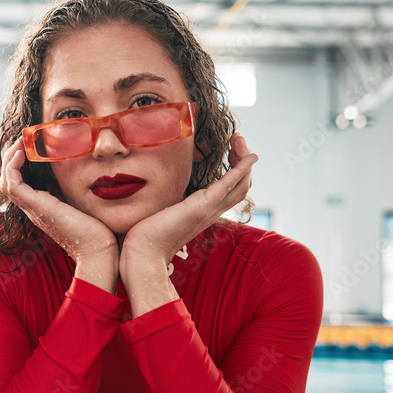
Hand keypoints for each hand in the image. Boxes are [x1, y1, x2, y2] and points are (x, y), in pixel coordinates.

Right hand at [1, 138, 118, 291]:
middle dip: (12, 156)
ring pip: (7, 180)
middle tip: (23, 138)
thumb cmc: (100, 232)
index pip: (21, 182)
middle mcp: (34, 208)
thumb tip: (93, 170)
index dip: (21, 161)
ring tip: (21, 141)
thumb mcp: (88, 204)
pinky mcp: (35, 207)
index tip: (31, 144)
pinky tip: (22, 152)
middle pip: (9, 179)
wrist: (99, 252)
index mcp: (43, 207)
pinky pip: (12, 183)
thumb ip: (83, 189)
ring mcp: (32, 208)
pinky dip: (12, 166)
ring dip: (10, 157)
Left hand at [120, 133, 257, 307]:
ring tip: (239, 139)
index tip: (230, 149)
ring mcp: (209, 209)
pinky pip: (230, 185)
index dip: (235, 169)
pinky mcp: (203, 206)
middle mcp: (211, 211)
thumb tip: (154, 187)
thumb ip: (165, 200)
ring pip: (241, 184)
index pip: (229, 189)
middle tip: (238, 139)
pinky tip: (250, 156)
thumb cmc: (144, 235)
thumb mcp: (160, 210)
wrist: (142, 253)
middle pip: (241, 185)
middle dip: (243, 160)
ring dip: (244, 160)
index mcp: (202, 211)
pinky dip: (242, 169)